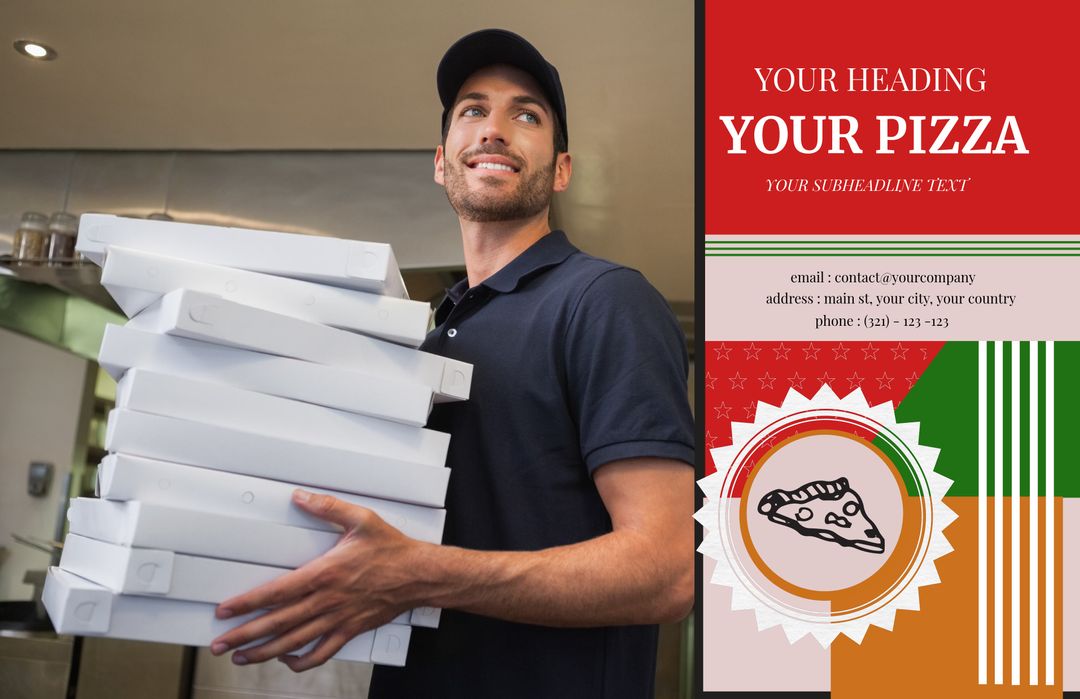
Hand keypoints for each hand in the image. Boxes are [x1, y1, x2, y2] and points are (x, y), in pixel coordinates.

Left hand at [209, 489, 427, 671]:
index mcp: (324, 574)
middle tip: (220, 644)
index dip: (247, 604)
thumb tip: (301, 497)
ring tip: (242, 657)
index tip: (225, 611)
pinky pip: (322, 653)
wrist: (420, 575)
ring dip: (264, 653)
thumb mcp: (360, 519)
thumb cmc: (392, 549)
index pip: (276, 593)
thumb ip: (327, 507)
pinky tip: (287, 661)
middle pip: (278, 624)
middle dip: (245, 635)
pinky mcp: (350, 630)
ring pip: (294, 642)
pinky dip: (301, 662)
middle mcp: (327, 601)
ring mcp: (338, 619)